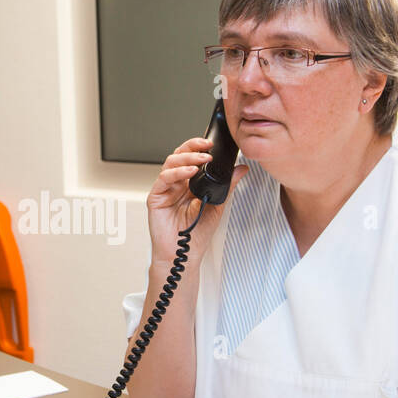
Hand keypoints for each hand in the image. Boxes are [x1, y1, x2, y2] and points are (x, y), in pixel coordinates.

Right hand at [147, 138, 247, 268]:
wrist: (184, 255)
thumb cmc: (197, 234)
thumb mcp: (218, 205)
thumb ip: (228, 185)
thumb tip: (241, 168)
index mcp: (190, 183)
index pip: (192, 158)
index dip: (199, 147)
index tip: (213, 143)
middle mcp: (176, 184)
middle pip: (179, 155)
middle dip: (193, 147)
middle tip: (208, 145)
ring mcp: (165, 189)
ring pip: (171, 163)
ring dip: (187, 158)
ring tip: (202, 159)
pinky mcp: (156, 197)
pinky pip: (164, 179)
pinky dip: (177, 173)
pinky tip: (190, 172)